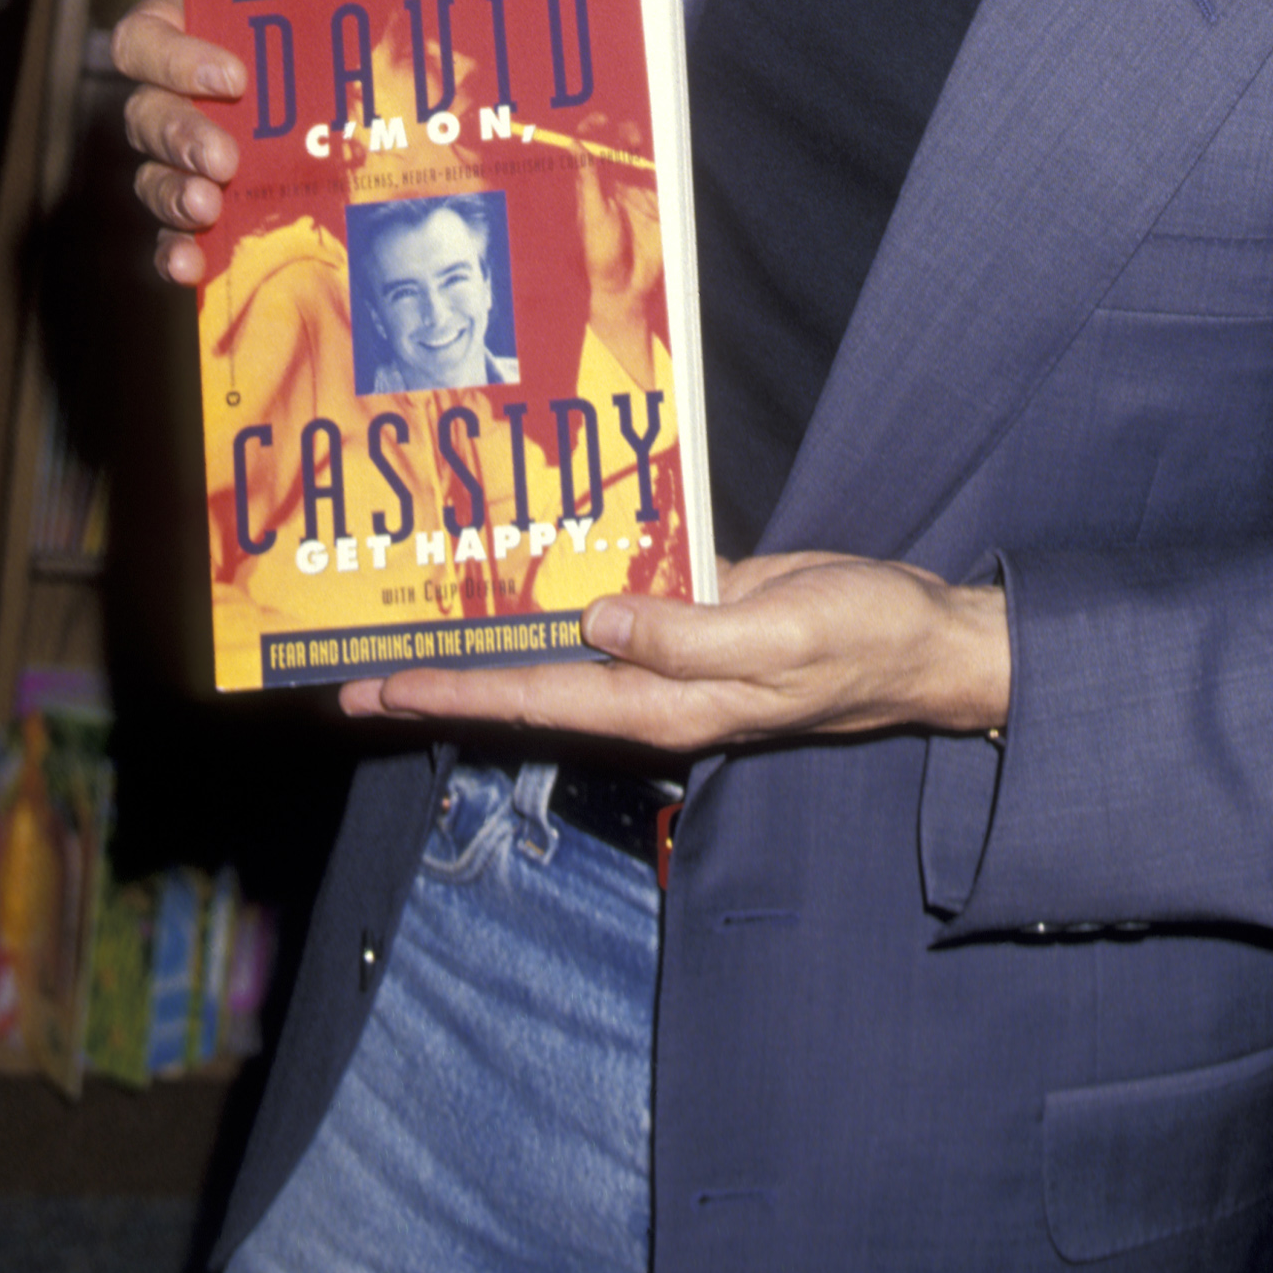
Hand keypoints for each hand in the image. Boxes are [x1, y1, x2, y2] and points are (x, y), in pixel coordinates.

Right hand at [113, 0, 334, 284]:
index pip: (144, 44)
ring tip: (208, 207)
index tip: (232, 75)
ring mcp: (204, 148)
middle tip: (224, 158)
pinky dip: (175, 249)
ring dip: (170, 197)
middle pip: (146, 118)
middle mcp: (183, 92)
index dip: (174, 62)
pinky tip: (192, 263)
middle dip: (178, 139)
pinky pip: (182, 230)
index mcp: (186, 25)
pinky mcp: (231, 198)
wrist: (410, 27)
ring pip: (155, 176)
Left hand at [336, 552, 1012, 748]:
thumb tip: (592, 622)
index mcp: (666, 704)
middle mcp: (652, 686)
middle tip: (351, 675)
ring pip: (561, 645)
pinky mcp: (694, 612)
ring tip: (418, 615)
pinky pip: (612, 602)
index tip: (375, 692)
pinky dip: (562, 589)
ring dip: (495, 632)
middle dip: (444, 677)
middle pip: (528, 685)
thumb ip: (687, 636)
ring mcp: (670, 652)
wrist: (922, 636)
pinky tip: (527, 567)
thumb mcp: (780, 634)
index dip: (452, 690)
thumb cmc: (861, 641)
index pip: (536, 699)